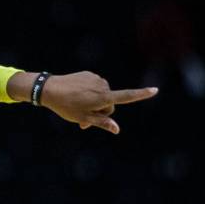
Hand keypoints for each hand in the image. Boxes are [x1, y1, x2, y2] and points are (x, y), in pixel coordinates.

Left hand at [10, 71, 156, 133]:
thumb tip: (117, 129)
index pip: (126, 96)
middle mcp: (102, 85)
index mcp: (103, 97)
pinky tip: (75, 95)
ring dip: (94, 102)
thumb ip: (102, 122)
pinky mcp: (89, 74)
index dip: (141, 94)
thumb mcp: (83, 118)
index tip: (155, 89)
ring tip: (77, 106)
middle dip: (100, 111)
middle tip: (83, 121)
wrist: (49, 89)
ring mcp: (96, 78)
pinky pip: (94, 86)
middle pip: (110, 103)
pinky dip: (88, 92)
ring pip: (102, 94)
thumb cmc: (66, 107)